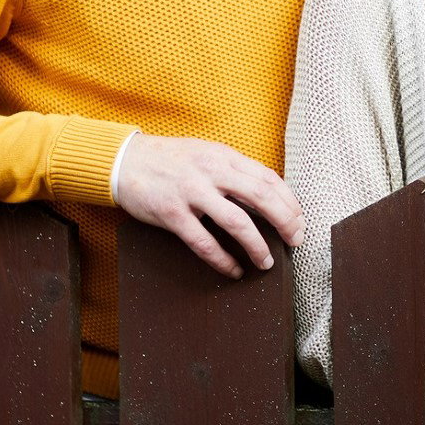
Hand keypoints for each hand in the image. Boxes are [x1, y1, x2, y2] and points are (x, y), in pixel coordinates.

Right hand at [113, 134, 305, 278]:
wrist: (125, 160)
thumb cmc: (171, 160)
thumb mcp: (207, 154)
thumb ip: (233, 170)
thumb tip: (267, 193)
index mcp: (224, 156)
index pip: (267, 178)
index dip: (289, 201)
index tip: (300, 220)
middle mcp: (212, 171)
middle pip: (261, 197)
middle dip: (285, 221)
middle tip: (296, 241)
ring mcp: (191, 192)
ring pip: (237, 222)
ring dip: (257, 245)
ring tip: (266, 262)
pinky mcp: (171, 213)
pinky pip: (203, 242)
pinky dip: (223, 260)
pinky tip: (234, 270)